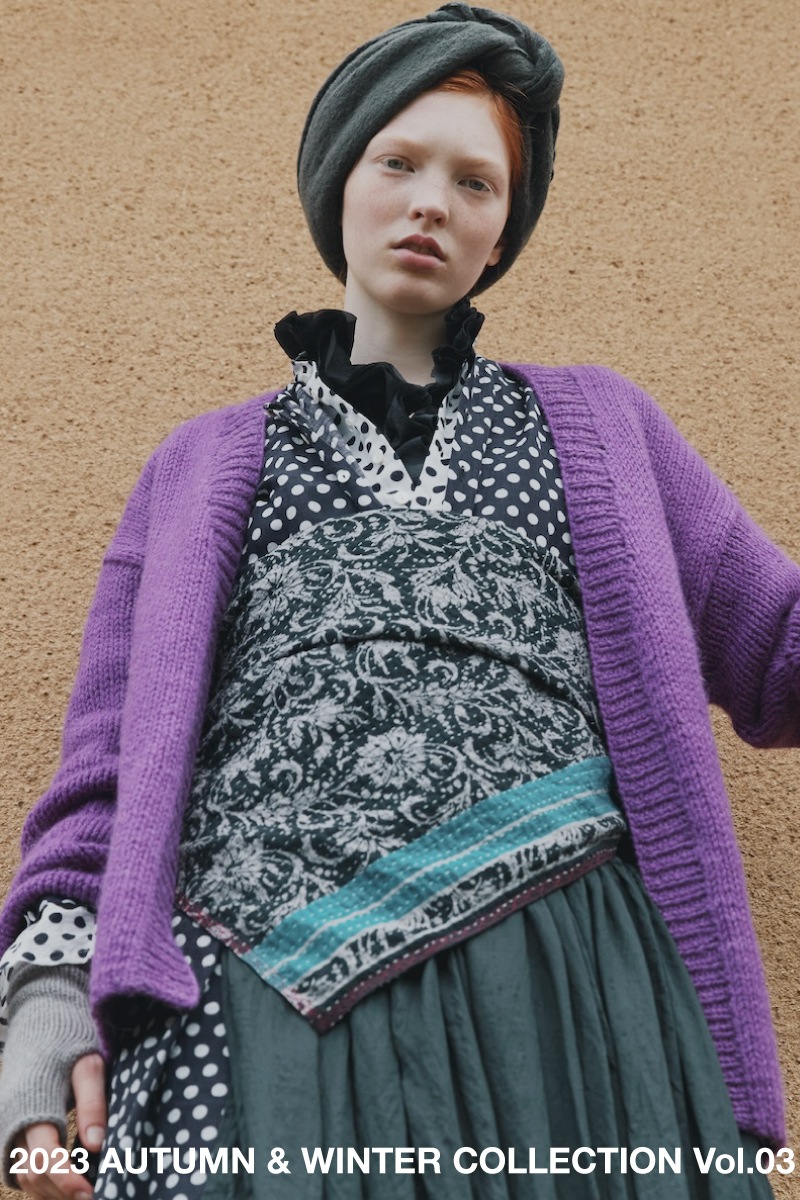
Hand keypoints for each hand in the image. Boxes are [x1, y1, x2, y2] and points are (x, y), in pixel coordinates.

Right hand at [16, 1053, 105, 1199]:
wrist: (41, 1020)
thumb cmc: (69, 1039)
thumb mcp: (89, 1064)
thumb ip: (93, 1103)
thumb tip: (96, 1145)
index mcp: (34, 1105)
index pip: (45, 1156)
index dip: (66, 1180)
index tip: (90, 1192)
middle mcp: (14, 1121)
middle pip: (33, 1174)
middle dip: (61, 1192)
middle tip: (94, 1197)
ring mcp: (8, 1127)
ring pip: (24, 1176)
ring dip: (50, 1192)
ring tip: (83, 1194)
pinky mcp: (11, 1128)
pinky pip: (20, 1168)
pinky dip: (40, 1184)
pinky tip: (65, 1186)